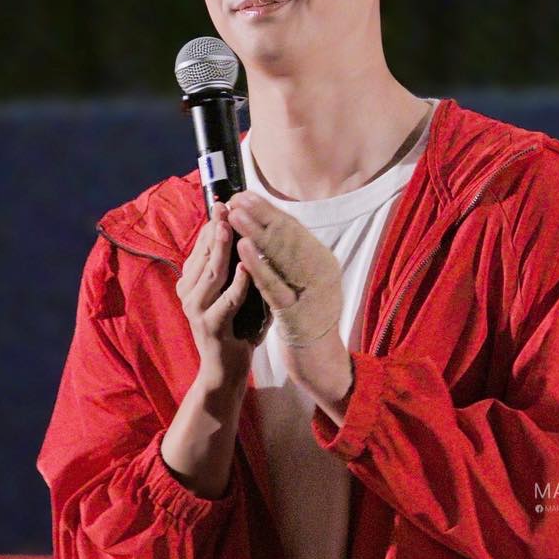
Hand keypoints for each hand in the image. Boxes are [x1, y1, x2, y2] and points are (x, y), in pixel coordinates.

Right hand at [175, 200, 262, 397]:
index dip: (212, 223)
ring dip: (222, 250)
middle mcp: (188, 292)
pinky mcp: (211, 327)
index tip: (224, 200)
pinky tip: (247, 268)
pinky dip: (237, 284)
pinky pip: (226, 302)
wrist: (225, 369)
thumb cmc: (233, 326)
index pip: (201, 246)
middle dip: (216, 229)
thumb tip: (242, 232)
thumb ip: (231, 267)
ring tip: (234, 228)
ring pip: (211, 274)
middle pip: (203, 255)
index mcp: (191, 281)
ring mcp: (196, 310)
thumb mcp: (228, 292)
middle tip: (227, 205)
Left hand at [225, 190, 352, 417]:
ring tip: (235, 213)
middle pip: (288, 235)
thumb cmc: (307, 323)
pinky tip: (242, 249)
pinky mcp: (299, 312)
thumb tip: (269, 231)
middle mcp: (323, 272)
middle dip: (260, 214)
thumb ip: (290, 261)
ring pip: (281, 254)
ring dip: (256, 231)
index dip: (268, 210)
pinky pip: (275, 284)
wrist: (320, 363)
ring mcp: (313, 292)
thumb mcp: (301, 285)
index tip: (246, 194)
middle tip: (237, 196)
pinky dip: (258, 264)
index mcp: (323, 262)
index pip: (293, 228)